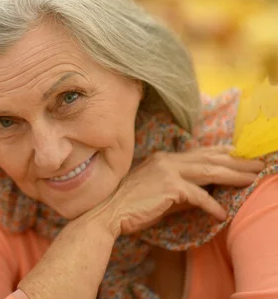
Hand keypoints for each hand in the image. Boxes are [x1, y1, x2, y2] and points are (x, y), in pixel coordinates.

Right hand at [91, 145, 264, 237]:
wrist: (109, 212)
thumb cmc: (131, 206)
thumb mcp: (157, 192)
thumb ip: (179, 188)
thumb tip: (203, 193)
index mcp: (162, 159)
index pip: (197, 152)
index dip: (220, 152)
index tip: (237, 153)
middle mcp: (166, 160)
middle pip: (208, 158)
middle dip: (235, 162)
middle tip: (256, 164)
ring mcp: (167, 171)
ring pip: (208, 171)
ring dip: (233, 175)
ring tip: (251, 179)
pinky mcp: (169, 187)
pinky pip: (198, 195)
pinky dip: (212, 205)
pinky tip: (222, 213)